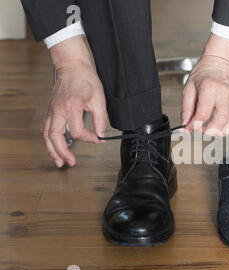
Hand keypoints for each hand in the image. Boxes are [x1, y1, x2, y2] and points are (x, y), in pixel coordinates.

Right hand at [43, 36, 107, 167]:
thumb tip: (102, 135)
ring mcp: (52, 110)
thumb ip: (101, 119)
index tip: (98, 139)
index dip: (89, 138)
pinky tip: (54, 148)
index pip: (78, 132)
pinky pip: (46, 128)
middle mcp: (58, 110)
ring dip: (52, 150)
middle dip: (62, 152)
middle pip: (55, 137)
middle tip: (71, 162)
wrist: (72, 66)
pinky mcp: (50, 110)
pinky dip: (49, 140)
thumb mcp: (99, 99)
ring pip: (46, 134)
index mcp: (71, 107)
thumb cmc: (85, 79)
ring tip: (58, 162)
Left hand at [182, 34, 228, 135]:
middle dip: (209, 131)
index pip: (203, 114)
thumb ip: (186, 109)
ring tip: (212, 130)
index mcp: (210, 88)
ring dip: (221, 132)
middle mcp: (224, 93)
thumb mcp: (189, 88)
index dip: (195, 126)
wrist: (221, 62)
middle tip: (201, 131)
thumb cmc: (205, 73)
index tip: (190, 129)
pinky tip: (224, 128)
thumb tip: (185, 125)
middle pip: (220, 121)